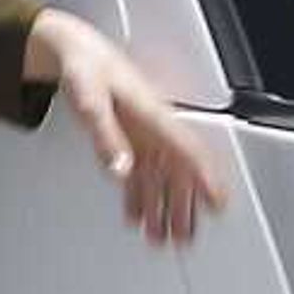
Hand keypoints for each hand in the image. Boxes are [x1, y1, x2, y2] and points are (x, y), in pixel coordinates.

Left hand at [24, 10, 227, 247]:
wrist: (73, 53)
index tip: (219, 204)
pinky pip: (141, 176)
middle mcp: (154, 129)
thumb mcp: (90, 101)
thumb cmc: (86, 69)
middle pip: (178, 174)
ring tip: (164, 241)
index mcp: (154, 116)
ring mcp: (143, 137)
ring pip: (161, 180)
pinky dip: (141, 200)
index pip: (189, 152)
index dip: (207, 179)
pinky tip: (138, 219)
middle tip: (186, 240)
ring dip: (163, 210)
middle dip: (184, 209)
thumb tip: (121, 169)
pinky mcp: (128, 142)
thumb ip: (106, 136)